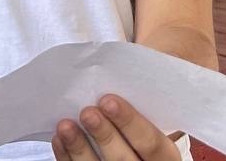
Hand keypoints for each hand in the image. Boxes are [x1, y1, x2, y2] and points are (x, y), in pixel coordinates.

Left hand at [52, 95, 180, 160]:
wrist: (136, 155)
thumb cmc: (143, 132)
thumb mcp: (154, 123)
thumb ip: (142, 108)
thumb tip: (115, 73)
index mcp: (166, 157)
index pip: (152, 143)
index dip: (131, 122)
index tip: (109, 101)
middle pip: (124, 160)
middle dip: (104, 135)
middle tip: (87, 112)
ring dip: (79, 148)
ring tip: (65, 125)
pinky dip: (68, 158)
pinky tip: (59, 139)